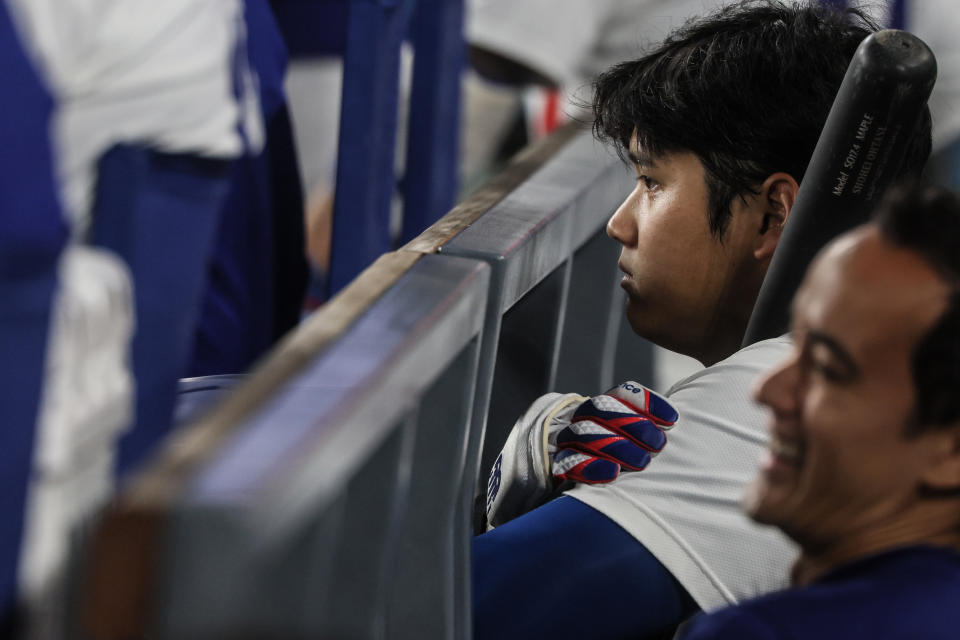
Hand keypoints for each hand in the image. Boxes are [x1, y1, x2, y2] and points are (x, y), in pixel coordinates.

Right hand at [552, 381, 677, 484]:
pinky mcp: (560, 463)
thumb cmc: (623, 457)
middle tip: (658, 444)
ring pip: (586, 433)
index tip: (671, 419)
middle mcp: (584, 417)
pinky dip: (591, 466)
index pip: (622, 394)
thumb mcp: (640, 439)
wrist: (580, 484)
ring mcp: (569, 438)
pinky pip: (570, 461)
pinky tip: (612, 473)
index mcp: (605, 406)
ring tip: (642, 462)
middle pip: (602, 408)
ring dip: (616, 446)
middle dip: (634, 425)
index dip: (647, 403)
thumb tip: (682, 416)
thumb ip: (656, 427)